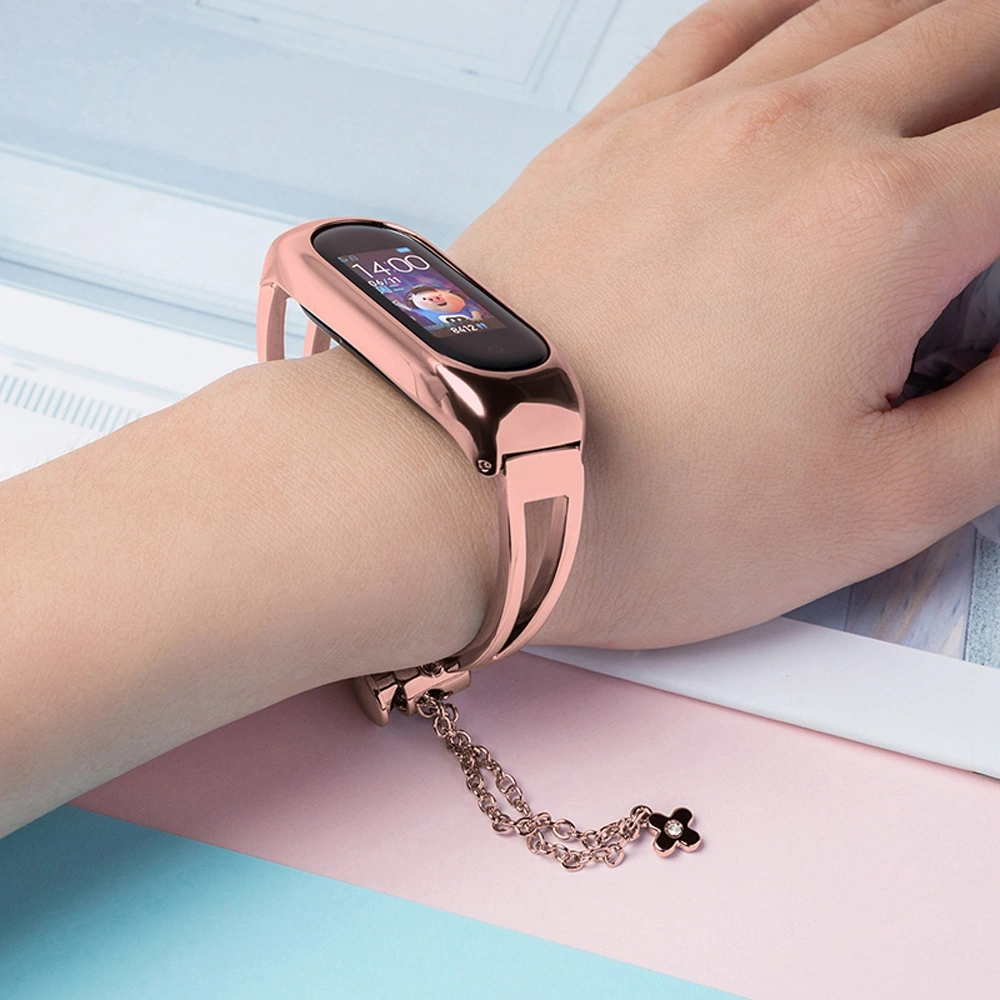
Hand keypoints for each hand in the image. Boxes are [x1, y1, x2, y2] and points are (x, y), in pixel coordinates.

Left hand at [448, 0, 999, 647]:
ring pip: (863, 5)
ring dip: (937, 25)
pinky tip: (827, 17)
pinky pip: (731, 15)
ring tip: (958, 63)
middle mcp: (797, 135)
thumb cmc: (641, 512)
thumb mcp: (876, 506)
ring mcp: (694, 119)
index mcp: (886, 223)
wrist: (460, 479)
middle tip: (995, 157)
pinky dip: (805, 1)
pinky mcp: (614, 132)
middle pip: (968, 39)